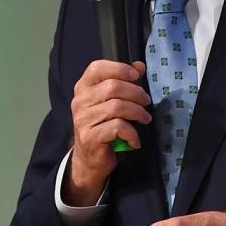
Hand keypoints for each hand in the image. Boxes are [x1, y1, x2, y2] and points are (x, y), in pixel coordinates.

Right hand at [66, 59, 151, 205]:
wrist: (89, 159)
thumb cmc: (102, 126)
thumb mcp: (111, 102)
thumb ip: (124, 82)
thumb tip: (140, 66)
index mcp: (83, 88)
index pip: (97, 68)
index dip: (119, 68)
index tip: (136, 76)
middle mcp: (80, 101)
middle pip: (113, 87)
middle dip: (136, 93)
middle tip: (146, 102)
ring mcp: (83, 119)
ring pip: (117, 107)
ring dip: (137, 113)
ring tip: (145, 119)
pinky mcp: (90, 137)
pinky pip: (118, 127)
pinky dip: (132, 133)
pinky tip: (134, 139)